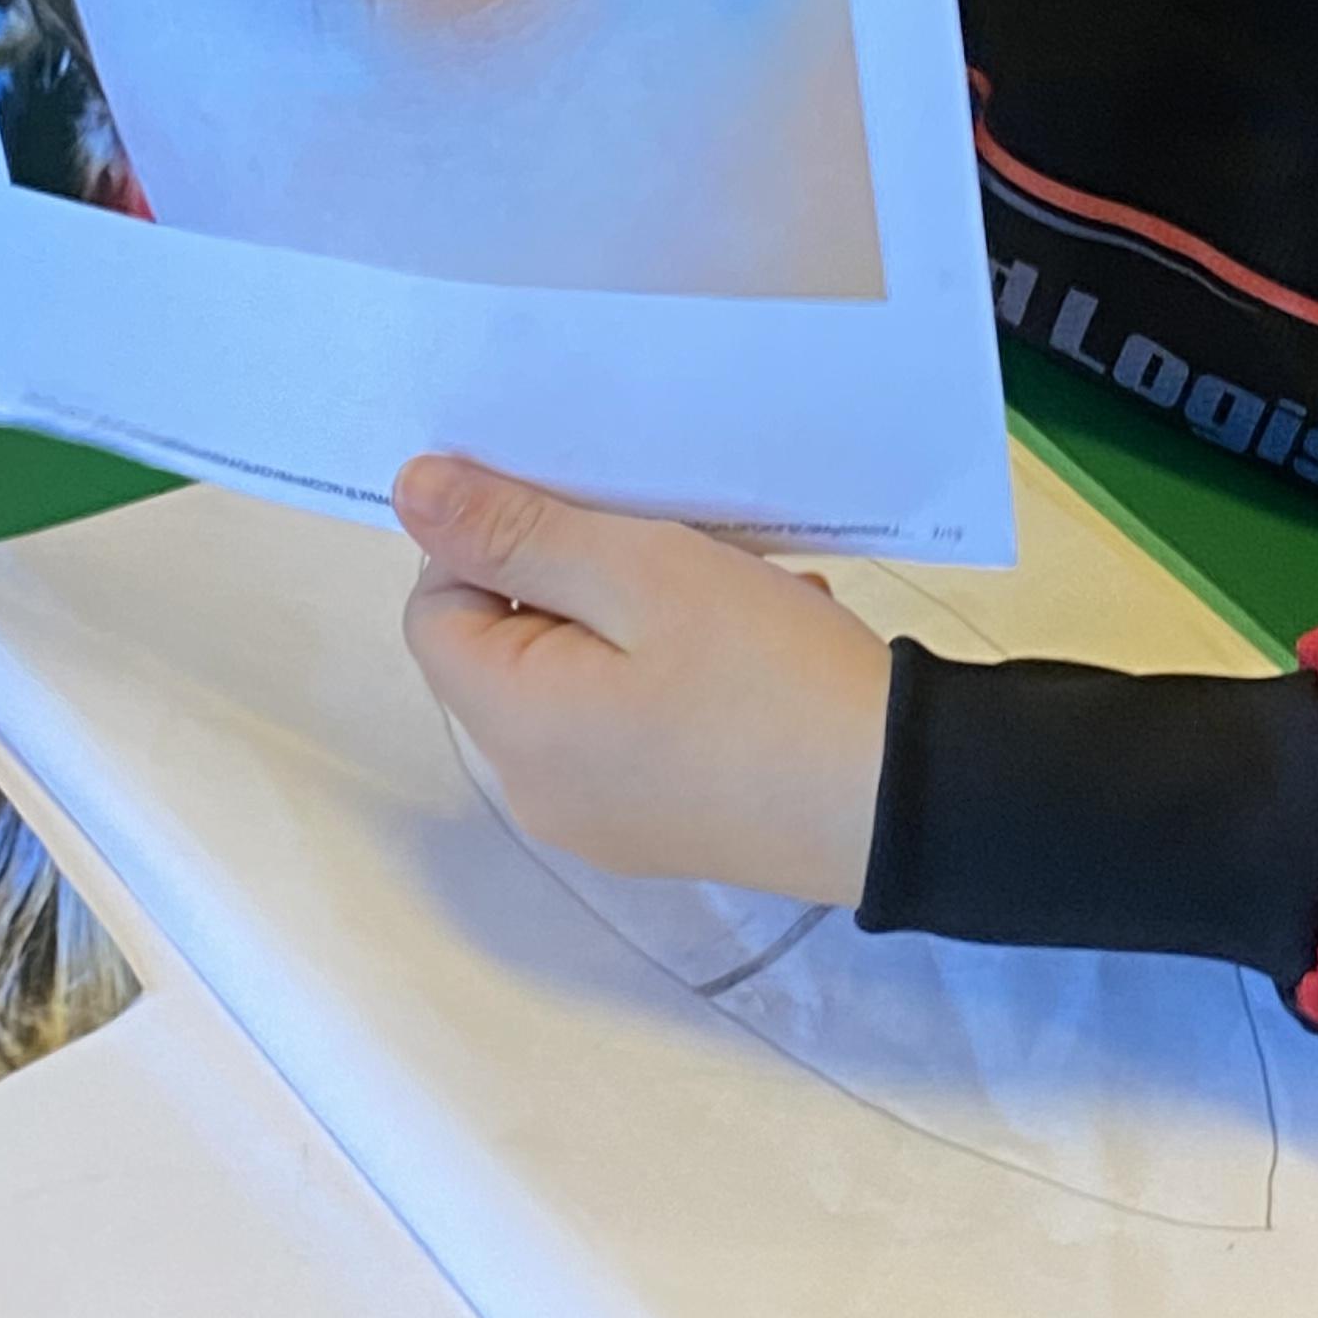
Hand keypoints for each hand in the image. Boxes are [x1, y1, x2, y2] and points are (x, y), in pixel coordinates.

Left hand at [394, 455, 890, 902]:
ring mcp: (605, 819)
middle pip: (508, 649)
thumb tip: (410, 490)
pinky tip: (758, 645)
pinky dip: (679, 673)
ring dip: (640, 618)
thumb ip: (518, 532)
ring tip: (732, 593)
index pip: (436, 608)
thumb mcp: (642, 574)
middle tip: (673, 546)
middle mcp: (539, 790)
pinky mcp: (667, 827)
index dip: (494, 543)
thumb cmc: (768, 679)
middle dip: (577, 579)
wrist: (907, 801)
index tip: (589, 515)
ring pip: (581, 682)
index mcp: (514, 728)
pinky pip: (634, 726)